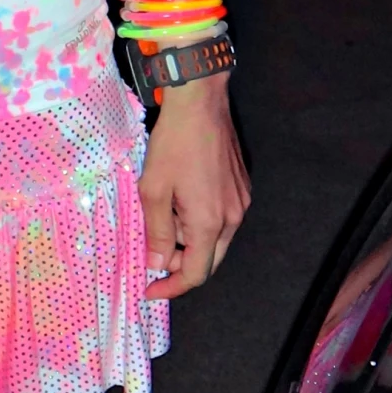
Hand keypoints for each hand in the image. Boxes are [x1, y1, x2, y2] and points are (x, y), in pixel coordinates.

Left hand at [138, 76, 250, 300]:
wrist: (201, 103)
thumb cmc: (173, 144)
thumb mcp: (154, 189)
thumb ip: (157, 231)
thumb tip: (157, 265)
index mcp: (210, 223)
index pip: (196, 274)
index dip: (171, 287)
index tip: (149, 289)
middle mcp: (233, 218)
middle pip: (209, 260)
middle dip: (180, 264)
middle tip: (153, 254)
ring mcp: (241, 202)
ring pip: (215, 239)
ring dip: (189, 240)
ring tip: (163, 219)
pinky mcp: (242, 187)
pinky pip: (221, 218)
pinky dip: (200, 222)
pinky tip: (180, 201)